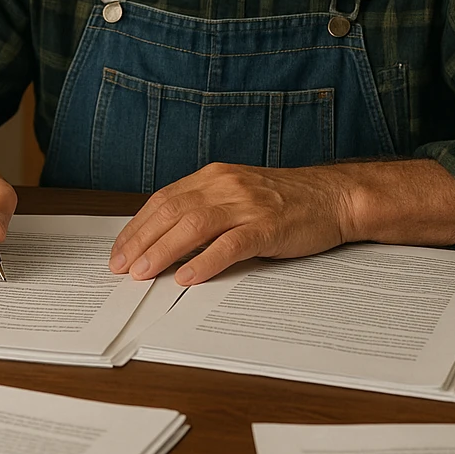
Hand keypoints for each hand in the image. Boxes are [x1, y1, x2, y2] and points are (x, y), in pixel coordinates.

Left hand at [108, 163, 351, 285]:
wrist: (335, 196)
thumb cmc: (287, 201)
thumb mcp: (238, 196)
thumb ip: (206, 211)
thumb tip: (166, 242)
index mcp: (214, 176)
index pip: (164, 199)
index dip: (137, 226)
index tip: (120, 250)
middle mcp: (226, 185)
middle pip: (172, 210)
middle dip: (141, 240)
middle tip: (121, 267)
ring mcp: (247, 204)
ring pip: (194, 225)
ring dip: (163, 251)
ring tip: (143, 273)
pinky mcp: (268, 226)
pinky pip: (231, 244)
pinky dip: (206, 262)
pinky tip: (188, 277)